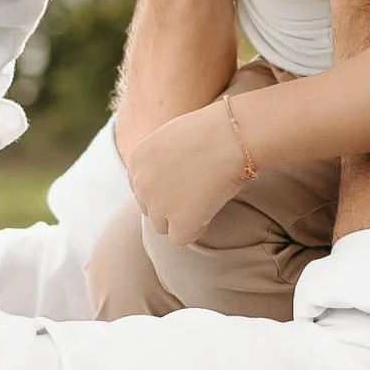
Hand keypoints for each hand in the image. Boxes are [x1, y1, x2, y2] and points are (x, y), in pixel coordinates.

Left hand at [124, 95, 255, 244]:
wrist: (232, 136)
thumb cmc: (213, 130)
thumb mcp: (173, 138)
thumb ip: (161, 161)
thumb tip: (170, 182)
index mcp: (137, 159)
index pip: (142, 188)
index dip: (165, 188)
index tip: (185, 180)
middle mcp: (141, 183)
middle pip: (150, 210)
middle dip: (170, 205)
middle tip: (198, 190)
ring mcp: (158, 204)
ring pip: (163, 226)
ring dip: (182, 218)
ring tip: (205, 198)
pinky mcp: (179, 221)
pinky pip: (182, 238)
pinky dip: (197, 227)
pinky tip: (210, 209)